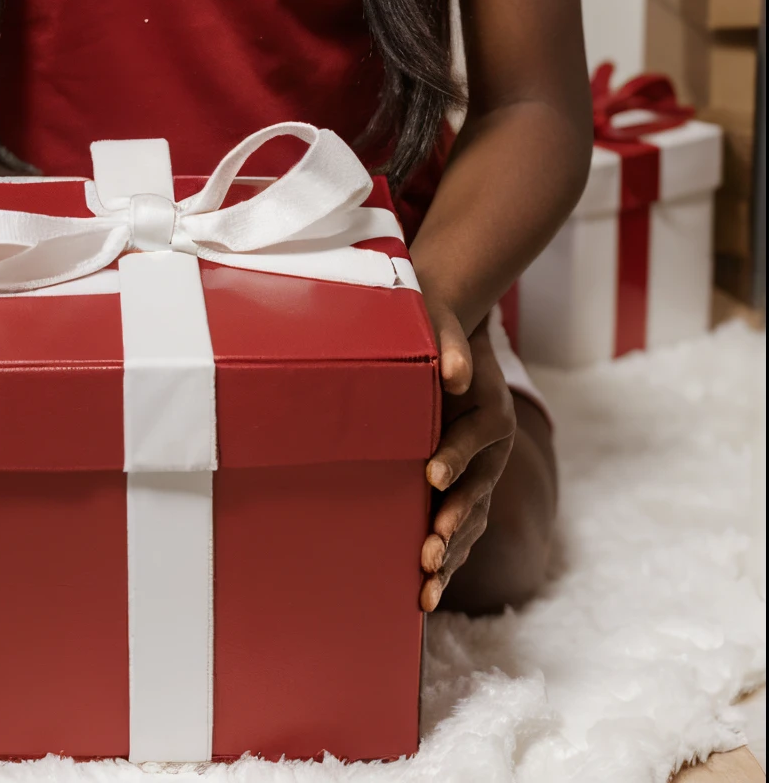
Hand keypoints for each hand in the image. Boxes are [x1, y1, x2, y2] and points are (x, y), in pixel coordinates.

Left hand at [418, 303, 515, 611]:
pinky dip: (448, 558)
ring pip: (472, 520)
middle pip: (476, 491)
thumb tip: (454, 375)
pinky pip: (463, 529)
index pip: (474, 438)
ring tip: (426, 588)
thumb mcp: (446, 329)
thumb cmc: (440, 334)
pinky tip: (426, 591)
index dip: (455, 456)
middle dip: (452, 523)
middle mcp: (494, 450)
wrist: (454, 342)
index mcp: (492, 413)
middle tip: (428, 553)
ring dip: (450, 554)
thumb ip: (452, 348)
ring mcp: (484, 474)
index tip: (431, 476)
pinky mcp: (468, 490)